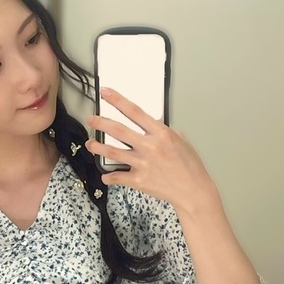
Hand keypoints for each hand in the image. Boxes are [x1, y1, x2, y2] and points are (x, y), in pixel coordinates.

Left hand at [84, 87, 217, 216]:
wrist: (193, 190)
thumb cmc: (189, 166)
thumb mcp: (181, 140)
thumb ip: (163, 130)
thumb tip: (151, 122)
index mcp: (161, 134)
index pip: (134, 112)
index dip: (117, 100)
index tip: (106, 93)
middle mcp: (149, 146)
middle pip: (118, 130)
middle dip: (101, 122)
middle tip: (91, 119)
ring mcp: (142, 164)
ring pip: (112, 152)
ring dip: (98, 147)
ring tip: (90, 144)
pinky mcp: (139, 180)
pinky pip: (117, 176)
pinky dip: (108, 176)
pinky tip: (104, 174)